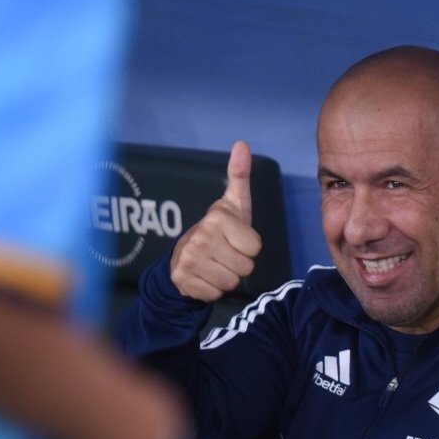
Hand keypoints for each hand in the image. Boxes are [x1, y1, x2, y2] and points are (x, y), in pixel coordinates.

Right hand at [170, 140, 261, 301]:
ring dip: (227, 277)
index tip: (235, 240)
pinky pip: (215, 294)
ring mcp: (190, 260)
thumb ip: (239, 176)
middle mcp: (201, 237)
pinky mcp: (184, 281)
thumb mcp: (233, 203)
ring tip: (216, 264)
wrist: (183, 256)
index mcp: (217, 218)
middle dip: (239, 264)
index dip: (249, 247)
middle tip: (225, 254)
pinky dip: (212, 290)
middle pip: (246, 267)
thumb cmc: (218, 230)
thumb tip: (242, 144)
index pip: (255, 247)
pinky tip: (205, 276)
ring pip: (231, 282)